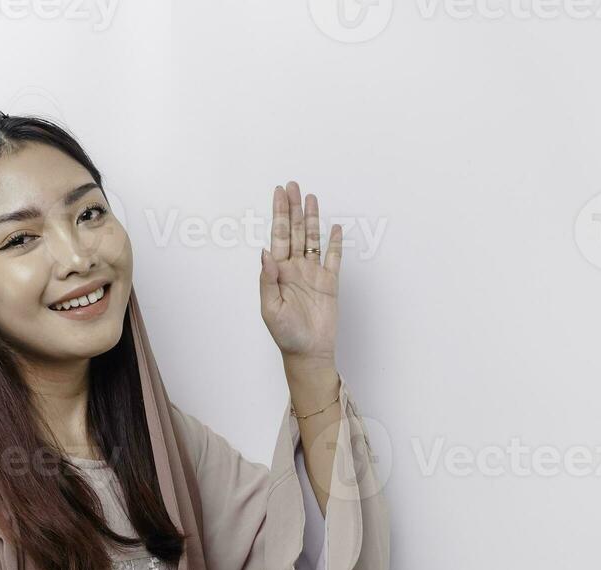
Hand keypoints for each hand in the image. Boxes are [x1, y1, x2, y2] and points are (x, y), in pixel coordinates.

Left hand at [259, 180, 341, 363]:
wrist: (308, 352)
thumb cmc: (285, 334)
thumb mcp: (269, 308)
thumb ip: (267, 280)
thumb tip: (265, 252)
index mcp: (278, 272)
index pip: (278, 236)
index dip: (278, 214)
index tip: (279, 193)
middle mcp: (295, 269)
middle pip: (294, 231)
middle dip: (293, 208)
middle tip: (293, 185)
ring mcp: (313, 274)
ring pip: (312, 239)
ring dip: (311, 219)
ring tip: (311, 198)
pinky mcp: (330, 283)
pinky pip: (333, 258)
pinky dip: (335, 243)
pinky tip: (334, 227)